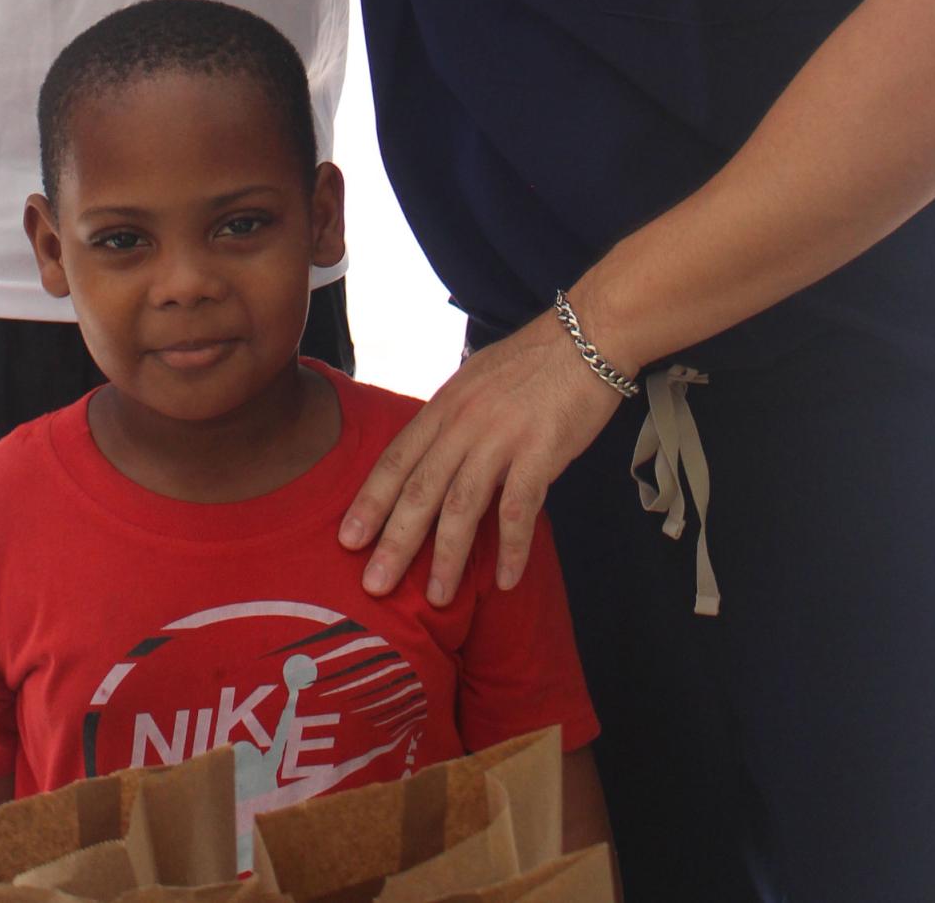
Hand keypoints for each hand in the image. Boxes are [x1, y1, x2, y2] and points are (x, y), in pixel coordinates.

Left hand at [339, 307, 622, 604]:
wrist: (587, 335)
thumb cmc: (534, 361)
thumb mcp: (476, 381)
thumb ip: (453, 418)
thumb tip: (432, 451)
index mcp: (445, 406)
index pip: (396, 459)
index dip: (371, 501)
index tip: (346, 539)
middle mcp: (463, 422)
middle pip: (419, 489)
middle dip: (394, 541)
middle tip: (374, 585)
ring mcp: (500, 437)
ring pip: (462, 505)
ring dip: (448, 556)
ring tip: (436, 598)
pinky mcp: (539, 451)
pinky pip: (518, 509)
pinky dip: (510, 548)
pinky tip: (504, 581)